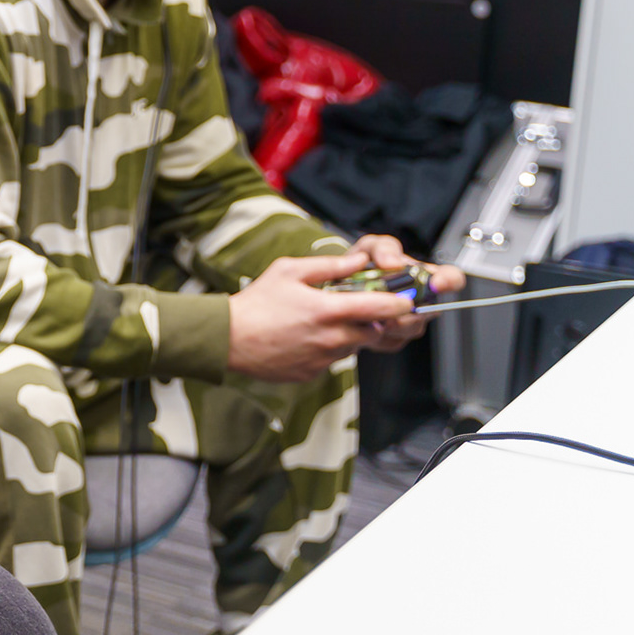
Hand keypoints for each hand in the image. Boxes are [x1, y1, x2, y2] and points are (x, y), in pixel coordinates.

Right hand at [226, 250, 414, 382]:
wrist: (227, 338)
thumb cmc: (255, 303)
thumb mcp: (289, 271)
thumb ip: (329, 266)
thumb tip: (358, 261)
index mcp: (328, 310)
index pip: (382, 308)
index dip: (400, 303)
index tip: (406, 299)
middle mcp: (331, 338)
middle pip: (374, 331)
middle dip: (373, 320)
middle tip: (358, 308)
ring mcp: (323, 359)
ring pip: (354, 347)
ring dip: (349, 335)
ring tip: (322, 321)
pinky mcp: (312, 373)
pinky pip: (332, 360)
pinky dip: (328, 348)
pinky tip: (305, 337)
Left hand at [347, 233, 465, 353]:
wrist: (336, 289)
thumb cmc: (359, 267)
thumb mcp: (369, 248)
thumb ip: (384, 248)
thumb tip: (394, 262)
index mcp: (421, 275)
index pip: (450, 278)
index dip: (449, 280)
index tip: (437, 283)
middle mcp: (419, 300)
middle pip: (431, 310)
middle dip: (411, 309)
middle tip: (390, 304)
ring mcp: (407, 320)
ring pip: (411, 328)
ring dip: (391, 322)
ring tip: (371, 313)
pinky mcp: (391, 339)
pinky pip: (392, 342)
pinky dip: (376, 334)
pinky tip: (364, 324)